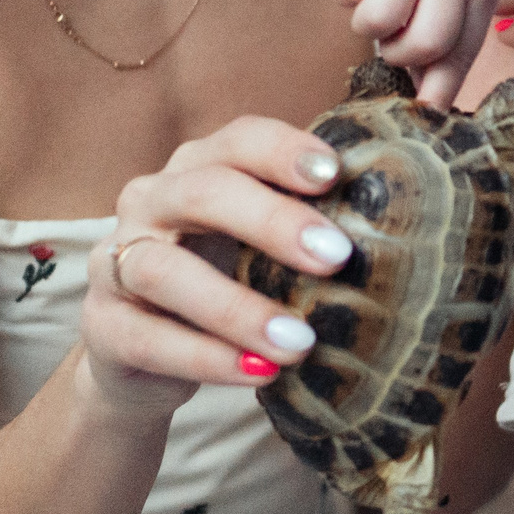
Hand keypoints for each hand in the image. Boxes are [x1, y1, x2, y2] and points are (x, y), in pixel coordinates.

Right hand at [83, 118, 355, 416]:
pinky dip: (206, 358)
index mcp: (198, 168)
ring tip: (300, 342)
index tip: (335, 173)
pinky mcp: (103, 325)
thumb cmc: (225, 278)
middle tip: (335, 257)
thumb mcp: (262, 245)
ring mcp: (118, 262)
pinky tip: (258, 374)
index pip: (239, 140)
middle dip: (272, 221)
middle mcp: (151, 202)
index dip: (284, 150)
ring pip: (166, 272)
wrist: (141, 355)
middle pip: (204, 193)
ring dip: (238, 307)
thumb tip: (410, 223)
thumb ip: (312, 224)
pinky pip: (149, 338)